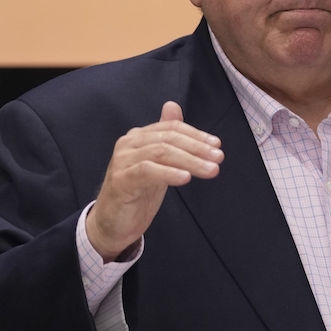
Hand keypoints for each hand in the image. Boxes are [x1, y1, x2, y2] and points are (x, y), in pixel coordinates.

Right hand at [86, 101, 222, 261]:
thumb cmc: (137, 193)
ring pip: (161, 152)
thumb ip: (167, 140)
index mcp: (138, 137)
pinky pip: (147, 171)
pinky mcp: (120, 180)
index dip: (196, 135)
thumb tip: (173, 107)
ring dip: (190, 160)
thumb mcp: (158, 164)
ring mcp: (122, 161)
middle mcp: (128, 144)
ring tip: (210, 169)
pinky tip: (186, 178)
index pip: (171, 128)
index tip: (217, 144)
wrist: (112, 224)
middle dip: (197, 147)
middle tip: (218, 157)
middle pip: (168, 139)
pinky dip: (169, 172)